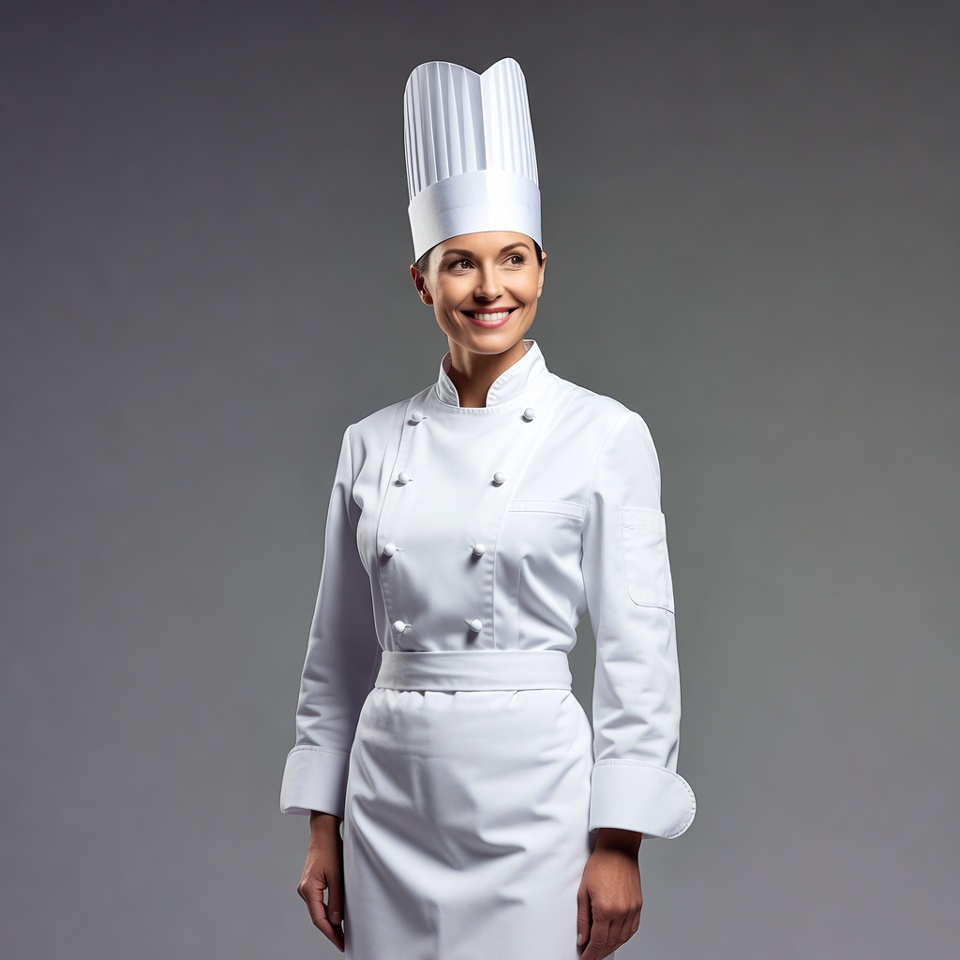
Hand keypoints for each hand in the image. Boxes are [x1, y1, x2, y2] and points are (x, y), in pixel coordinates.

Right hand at [297, 811, 344, 951]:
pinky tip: (336, 917)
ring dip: (329, 922)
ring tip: (342, 933)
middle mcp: (304, 890)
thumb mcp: (337, 875)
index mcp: (308, 890)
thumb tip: (336, 921)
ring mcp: (306, 887)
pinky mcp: (310, 883)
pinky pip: (318, 902)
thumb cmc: (331, 849)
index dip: (330, 934)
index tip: (341, 944)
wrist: (323, 831)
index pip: (319, 919)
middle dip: (330, 931)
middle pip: (317, 917)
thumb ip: (337, 899)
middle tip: (344, 942)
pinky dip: (327, 911)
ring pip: (317, 910)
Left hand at [576, 829, 642, 959]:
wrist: (618, 849)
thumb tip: (583, 938)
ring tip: (601, 950)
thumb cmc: (600, 864)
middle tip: (591, 956)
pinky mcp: (638, 905)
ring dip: (611, 947)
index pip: (598, 941)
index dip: (590, 954)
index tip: (585, 958)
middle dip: (599, 953)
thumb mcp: (583, 890)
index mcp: (605, 908)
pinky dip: (624, 937)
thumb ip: (583, 918)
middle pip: (610, 943)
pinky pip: (632, 929)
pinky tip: (616, 939)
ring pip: (622, 939)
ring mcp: (632, 909)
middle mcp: (621, 911)